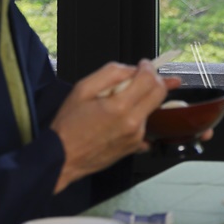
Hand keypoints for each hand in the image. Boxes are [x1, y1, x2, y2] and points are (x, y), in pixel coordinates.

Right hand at [48, 61, 178, 192]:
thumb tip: (133, 69)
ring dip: (143, 99)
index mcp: (119, 107)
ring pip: (152, 108)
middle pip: (160, 93)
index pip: (150, 80)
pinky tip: (122, 118)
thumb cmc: (69, 125)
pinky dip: (138, 115)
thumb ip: (111, 73)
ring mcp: (137, 137)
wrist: (64, 158)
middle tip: (142, 76)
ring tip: (120, 102)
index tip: (143, 64)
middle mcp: (133, 123)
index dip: (148, 67)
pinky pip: (145, 124)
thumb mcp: (83, 88)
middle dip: (155, 80)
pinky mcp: (136, 146)